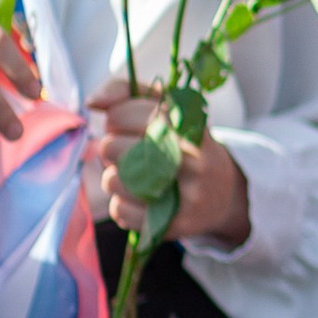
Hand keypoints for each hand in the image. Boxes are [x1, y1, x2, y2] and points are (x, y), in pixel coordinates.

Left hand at [86, 86, 252, 249]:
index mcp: (190, 124)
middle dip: (111, 147)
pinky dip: (121, 205)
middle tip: (128, 151)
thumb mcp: (170, 110)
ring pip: (113, 181)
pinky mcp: (176, 224)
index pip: (127, 113)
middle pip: (111, 147)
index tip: (123, 121)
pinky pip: (121, 211)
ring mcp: (186, 194)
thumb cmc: (185, 146)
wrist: (225, 194)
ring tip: (133, 176)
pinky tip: (140, 200)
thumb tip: (91, 102)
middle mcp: (193, 158)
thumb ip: (129, 93)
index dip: (116, 116)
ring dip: (114, 177)